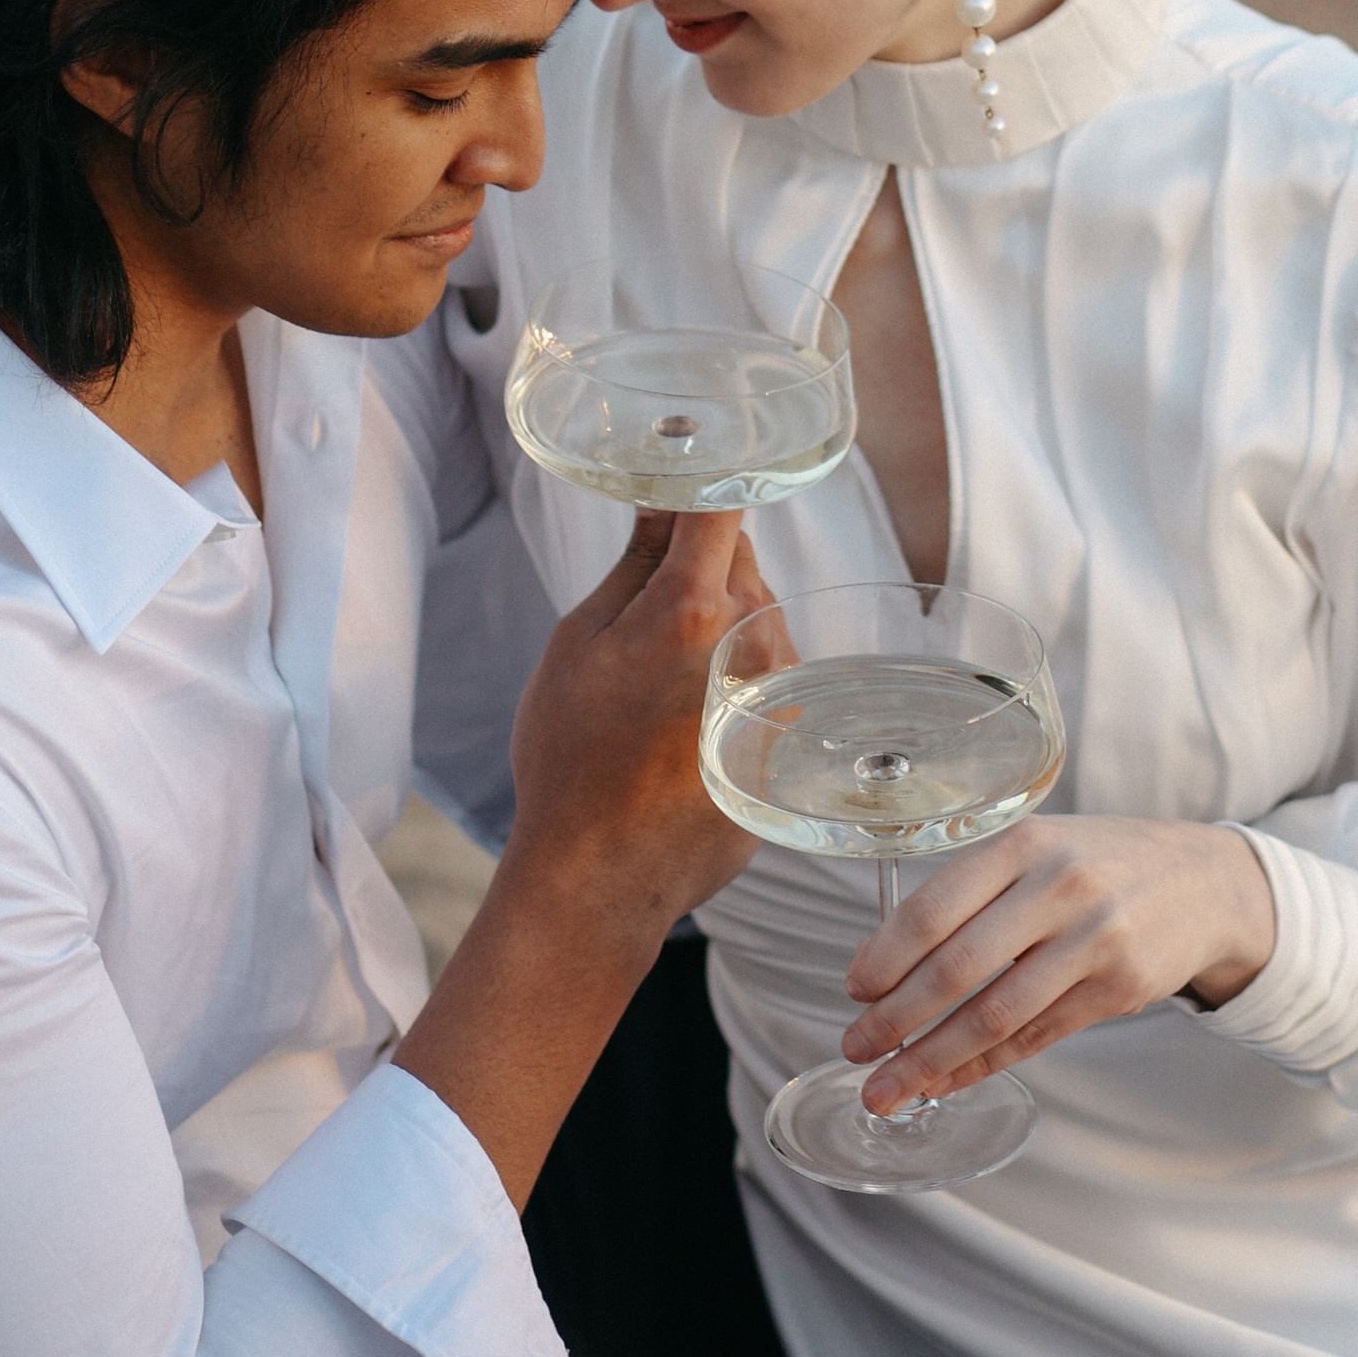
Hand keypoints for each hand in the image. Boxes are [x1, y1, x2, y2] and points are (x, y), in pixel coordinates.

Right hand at [505, 508, 772, 946]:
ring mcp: (779, 693)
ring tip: (661, 685)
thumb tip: (663, 507)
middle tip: (644, 612)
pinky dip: (734, 677)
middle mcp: (752, 642)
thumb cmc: (571, 759)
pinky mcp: (787, 737)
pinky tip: (686, 723)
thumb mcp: (579, 644)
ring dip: (720, 624)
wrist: (600, 875)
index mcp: (692, 608)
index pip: (720, 506)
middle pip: (741, 560)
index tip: (679, 481)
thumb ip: (632, 566)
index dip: (700, 483)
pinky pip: (767, 674)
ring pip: (758, 616)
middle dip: (699, 565)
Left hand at [839, 816, 1275, 1110]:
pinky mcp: (1119, 989)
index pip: (934, 907)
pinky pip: (1034, 1038)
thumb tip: (885, 959)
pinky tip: (947, 1081)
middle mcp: (1057, 888)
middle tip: (855, 1050)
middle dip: (896, 1019)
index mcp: (1022, 843)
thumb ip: (971, 892)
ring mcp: (1093, 942)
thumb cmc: (1096, 862)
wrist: (1204, 881)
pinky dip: (983, 1066)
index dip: (885, 957)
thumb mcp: (1036, 849)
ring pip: (994, 1016)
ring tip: (889, 1088)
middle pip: (957, 969)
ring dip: (932, 1060)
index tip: (853, 991)